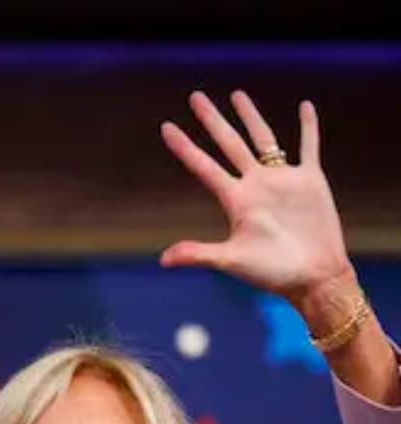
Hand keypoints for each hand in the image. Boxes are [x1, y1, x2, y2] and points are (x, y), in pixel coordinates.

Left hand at [159, 90, 353, 302]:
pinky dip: (308, 126)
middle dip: (212, 120)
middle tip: (195, 96)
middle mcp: (255, 185)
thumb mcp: (232, 261)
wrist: (313, 277)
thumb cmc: (272, 273)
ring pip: (263, 138)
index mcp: (235, 200)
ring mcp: (282, 181)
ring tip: (236, 94)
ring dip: (250, 117)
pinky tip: (304, 106)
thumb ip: (199, 254)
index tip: (166, 127)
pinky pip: (308, 146)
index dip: (184, 147)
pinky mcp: (310, 180)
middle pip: (229, 143)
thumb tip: (162, 260)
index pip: (203, 166)